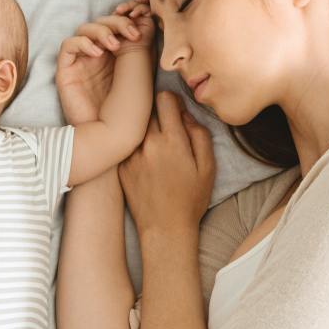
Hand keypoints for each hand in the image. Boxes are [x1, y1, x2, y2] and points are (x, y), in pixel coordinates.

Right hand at [55, 0, 154, 124]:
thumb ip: (138, 35)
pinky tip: (97, 53)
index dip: (128, 14)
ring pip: (86, 29)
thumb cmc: (131, 103)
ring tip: (114, 45)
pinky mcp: (67, 71)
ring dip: (102, 30)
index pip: (120, 23)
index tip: (141, 13)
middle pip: (104, 22)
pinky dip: (83, 42)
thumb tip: (138, 12)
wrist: (112, 130)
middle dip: (118, 22)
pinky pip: (69, 45)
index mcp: (122, 55)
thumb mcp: (141, 63)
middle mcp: (103, 57)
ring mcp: (84, 63)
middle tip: (130, 33)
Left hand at [118, 91, 215, 236]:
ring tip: (158, 148)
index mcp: (172, 141)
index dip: (172, 101)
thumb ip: (199, 134)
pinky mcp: (120, 167)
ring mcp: (130, 156)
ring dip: (146, 131)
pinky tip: (148, 162)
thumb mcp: (208, 166)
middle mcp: (147, 144)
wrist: (164, 228)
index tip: (176, 111)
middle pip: (148, 110)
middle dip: (159, 115)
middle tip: (169, 130)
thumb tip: (185, 115)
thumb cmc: (191, 199)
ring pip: (136, 128)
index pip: (164, 99)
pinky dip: (136, 147)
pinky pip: (128, 145)